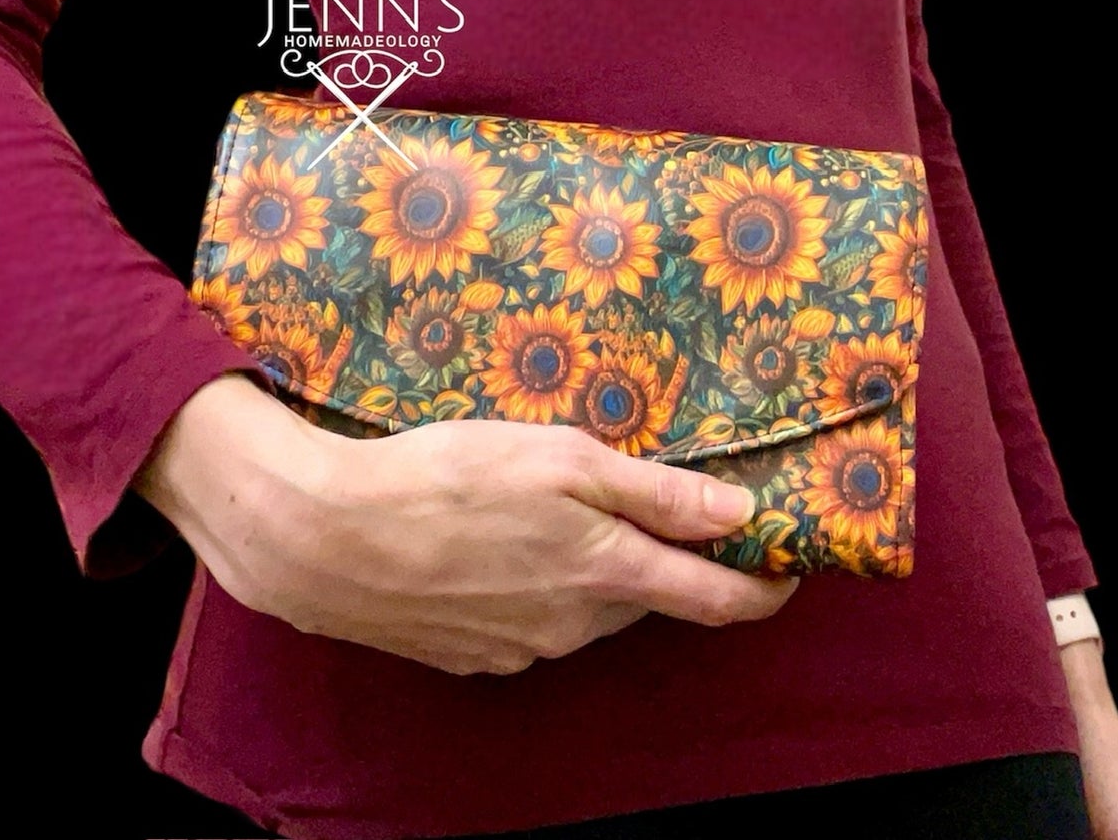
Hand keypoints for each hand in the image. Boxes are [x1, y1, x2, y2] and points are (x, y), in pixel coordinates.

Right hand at [134, 374, 797, 674]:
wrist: (328, 537)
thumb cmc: (450, 476)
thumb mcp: (561, 460)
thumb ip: (656, 492)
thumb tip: (741, 515)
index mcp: (610, 574)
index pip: (719, 600)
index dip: (765, 587)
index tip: (789, 564)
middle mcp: (578, 626)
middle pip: (650, 595)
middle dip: (662, 557)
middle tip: (639, 498)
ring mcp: (526, 650)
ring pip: (590, 608)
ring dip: (593, 568)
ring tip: (543, 509)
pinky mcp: (477, 658)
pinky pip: (536, 622)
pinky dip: (538, 586)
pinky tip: (494, 545)